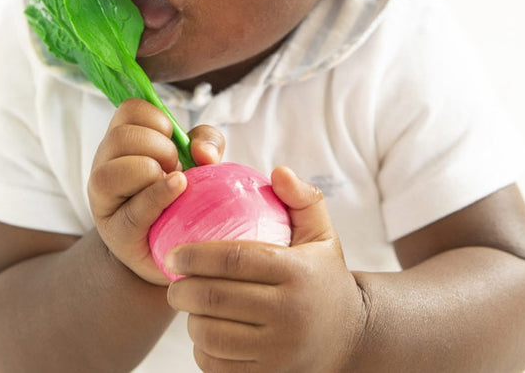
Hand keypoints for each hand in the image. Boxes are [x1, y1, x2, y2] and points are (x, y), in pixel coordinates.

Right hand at [88, 98, 224, 284]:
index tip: (172, 140)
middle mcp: (104, 164)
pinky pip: (134, 210)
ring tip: (173, 183)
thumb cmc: (183, 195)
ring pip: (113, 172)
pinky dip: (160, 196)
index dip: (157, 119)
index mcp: (122, 140)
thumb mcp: (198, 160)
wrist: (177, 248)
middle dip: (159, 147)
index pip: (129, 109)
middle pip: (121, 137)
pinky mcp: (117, 233)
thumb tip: (202, 151)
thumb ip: (206, 143)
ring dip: (152, 172)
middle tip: (175, 165)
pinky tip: (179, 190)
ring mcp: (105, 200)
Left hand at [165, 167, 367, 371]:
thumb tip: (277, 171)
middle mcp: (289, 314)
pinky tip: (203, 331)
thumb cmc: (324, 274)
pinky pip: (220, 366)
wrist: (351, 335)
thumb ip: (302, 197)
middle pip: (216, 299)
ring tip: (188, 304)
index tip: (173, 253)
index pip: (235, 259)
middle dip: (182, 288)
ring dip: (190, 318)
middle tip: (173, 279)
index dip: (197, 254)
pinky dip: (202, 349)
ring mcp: (280, 350)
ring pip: (212, 335)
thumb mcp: (322, 232)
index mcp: (297, 272)